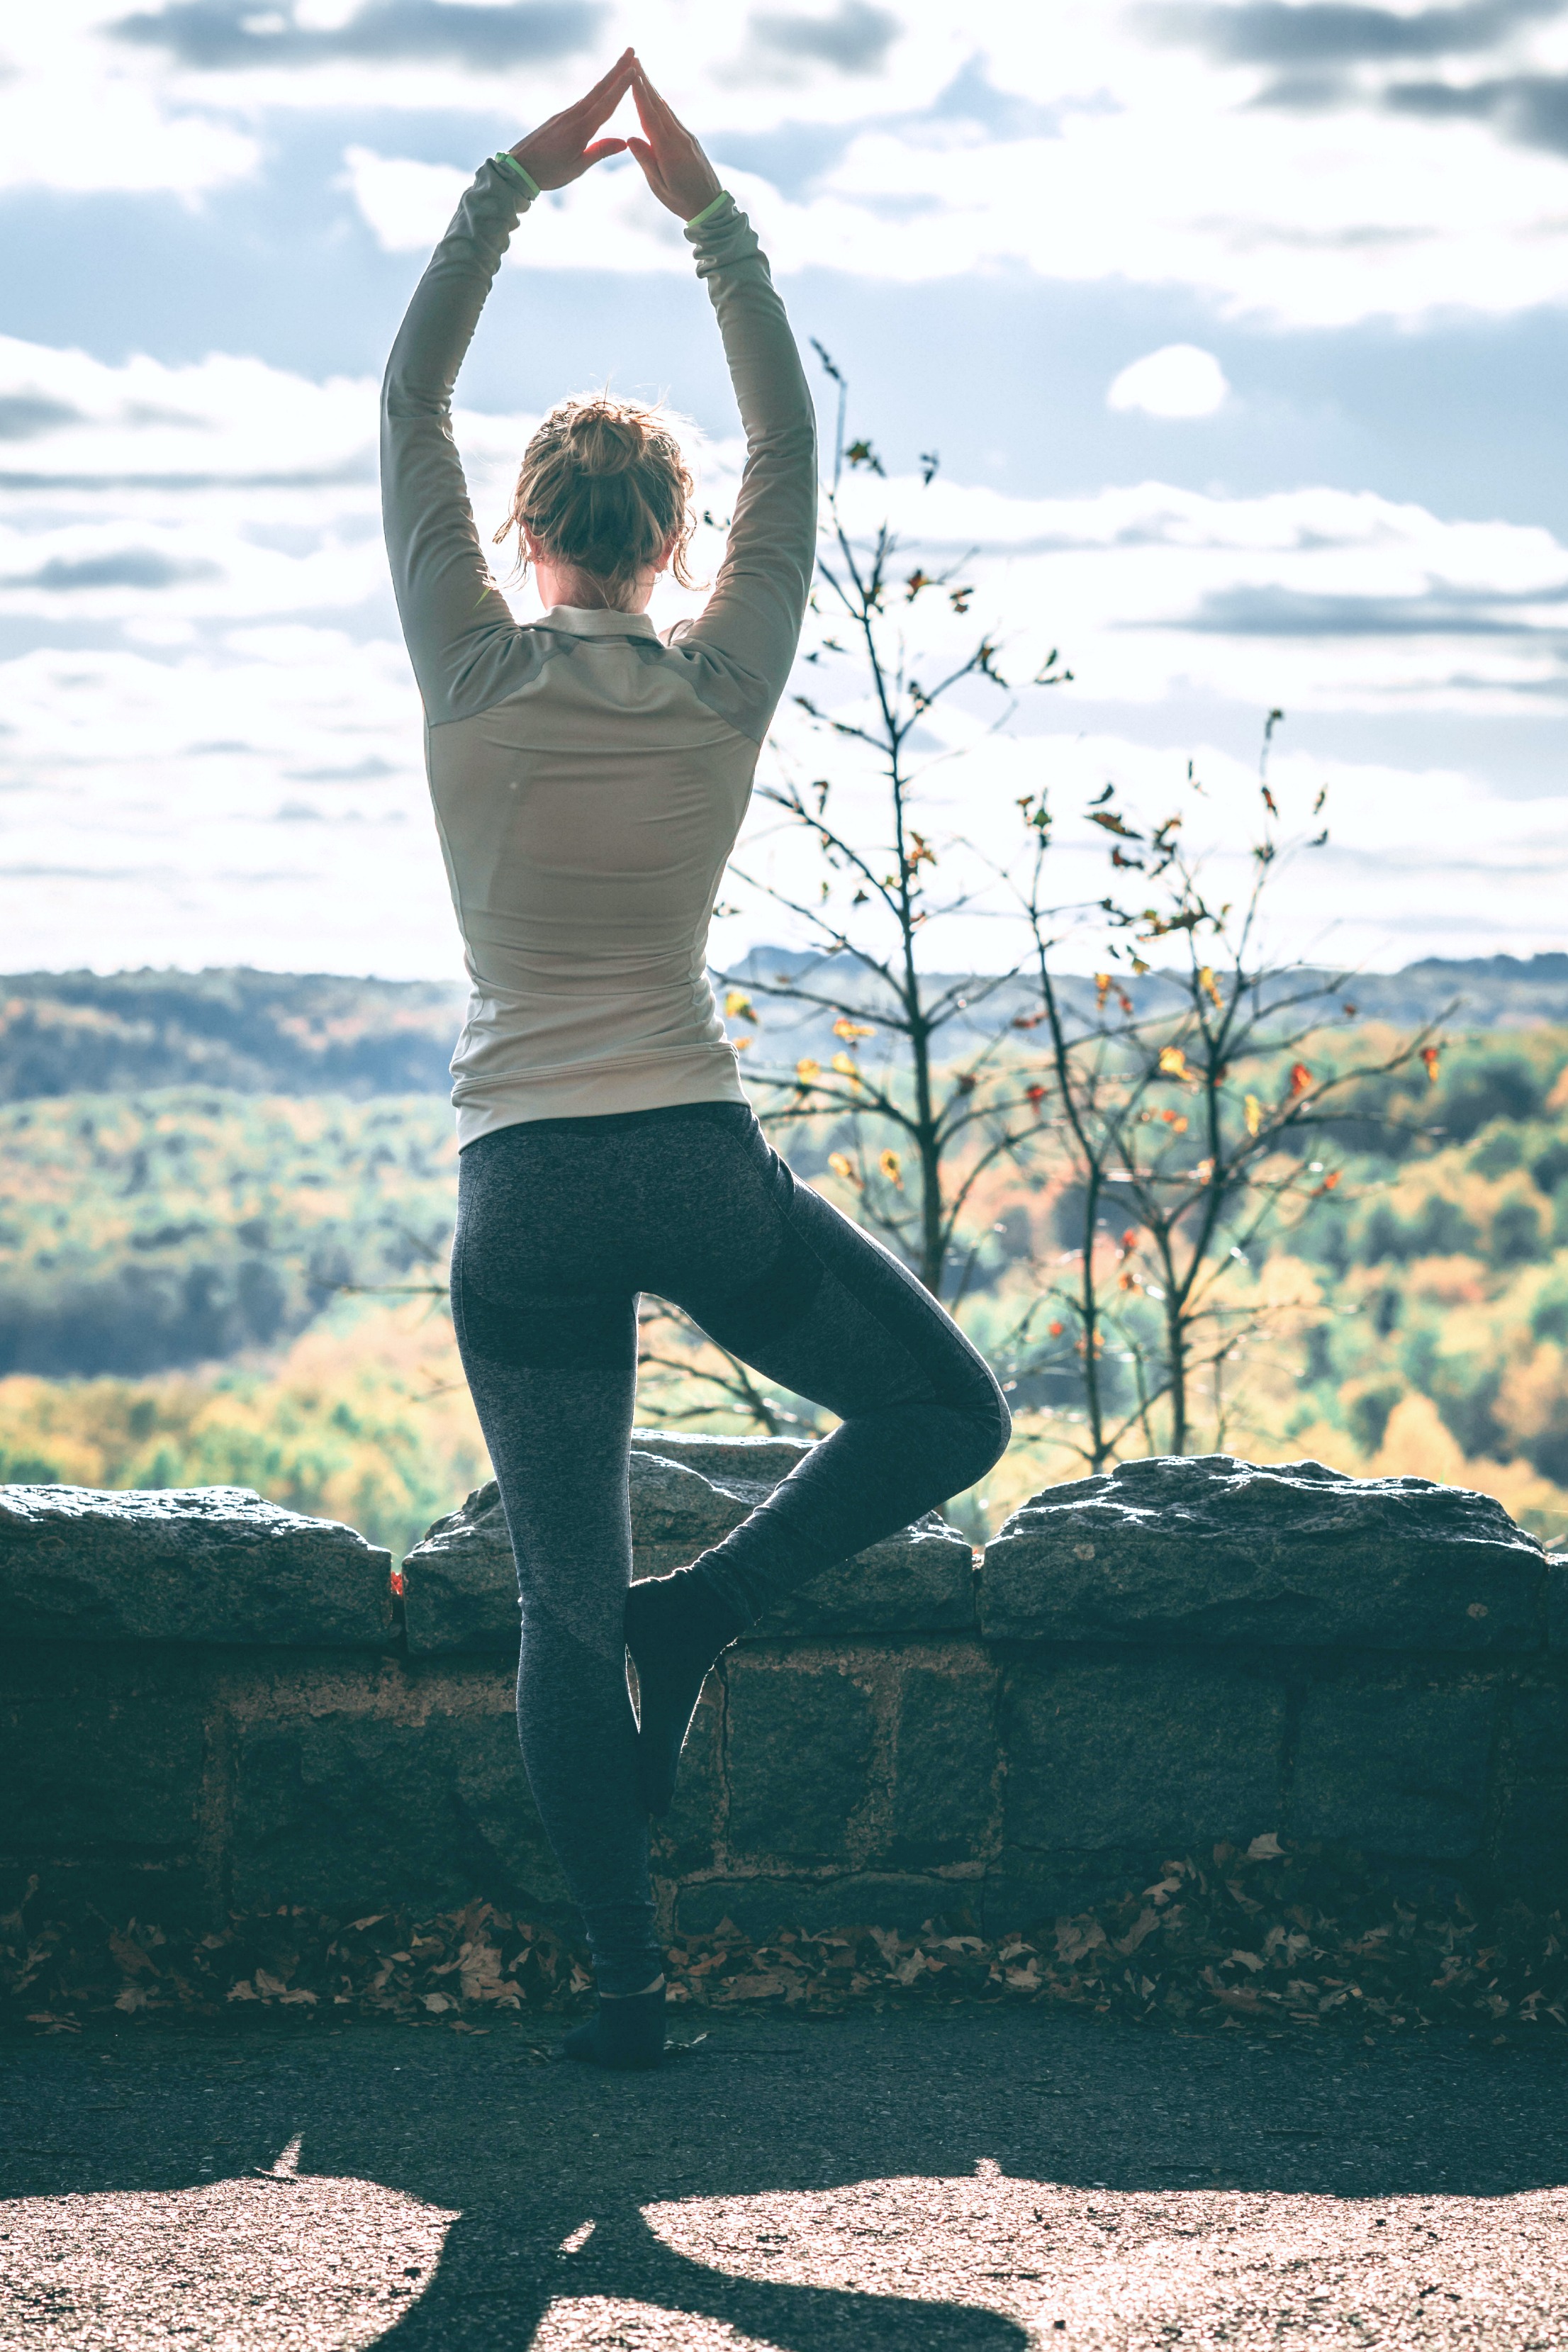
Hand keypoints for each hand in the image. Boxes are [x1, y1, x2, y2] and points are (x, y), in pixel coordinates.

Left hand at [510, 51, 634, 190]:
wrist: (519, 168)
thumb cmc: (549, 172)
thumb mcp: (577, 167)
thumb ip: (600, 151)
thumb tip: (624, 142)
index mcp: (581, 129)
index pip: (607, 103)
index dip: (621, 86)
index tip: (634, 69)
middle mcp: (574, 115)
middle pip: (600, 88)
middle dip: (617, 69)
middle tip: (631, 50)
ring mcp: (566, 114)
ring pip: (592, 93)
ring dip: (608, 79)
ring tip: (622, 66)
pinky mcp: (560, 117)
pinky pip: (583, 102)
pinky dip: (597, 92)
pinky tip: (602, 90)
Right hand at [626, 62, 721, 220]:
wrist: (711, 207)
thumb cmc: (681, 201)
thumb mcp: (659, 187)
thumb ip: (646, 161)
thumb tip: (630, 138)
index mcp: (669, 151)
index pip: (650, 118)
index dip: (640, 95)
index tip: (632, 75)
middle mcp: (679, 139)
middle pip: (659, 106)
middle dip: (646, 83)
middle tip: (635, 60)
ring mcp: (687, 138)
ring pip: (666, 110)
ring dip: (653, 90)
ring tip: (642, 73)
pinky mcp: (690, 140)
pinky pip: (673, 119)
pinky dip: (662, 105)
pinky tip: (656, 98)